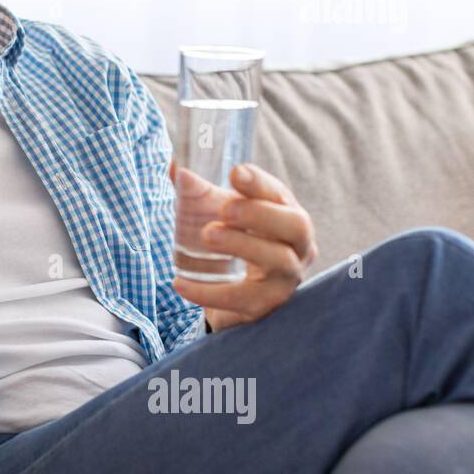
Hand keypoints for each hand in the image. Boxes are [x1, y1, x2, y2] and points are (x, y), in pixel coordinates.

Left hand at [168, 160, 317, 331]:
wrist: (230, 295)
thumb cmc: (231, 241)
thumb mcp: (216, 213)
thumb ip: (196, 192)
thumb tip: (177, 168)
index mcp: (285, 214)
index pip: (280, 194)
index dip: (260, 183)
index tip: (236, 172)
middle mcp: (296, 246)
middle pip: (295, 226)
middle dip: (260, 213)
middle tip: (226, 209)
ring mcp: (285, 278)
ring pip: (278, 261)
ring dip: (243, 244)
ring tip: (207, 235)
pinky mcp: (264, 306)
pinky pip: (242, 299)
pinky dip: (209, 292)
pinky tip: (180, 283)